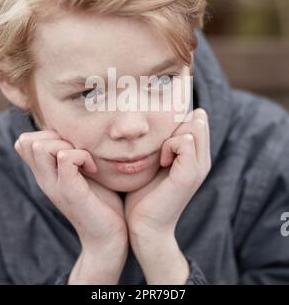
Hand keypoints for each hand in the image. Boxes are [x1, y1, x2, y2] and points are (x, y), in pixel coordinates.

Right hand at [14, 130, 127, 250]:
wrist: (107, 237)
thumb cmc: (100, 201)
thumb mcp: (82, 174)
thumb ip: (74, 156)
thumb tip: (81, 132)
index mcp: (45, 173)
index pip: (26, 141)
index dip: (48, 133)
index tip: (72, 146)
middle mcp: (44, 179)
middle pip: (29, 140)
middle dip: (57, 136)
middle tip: (79, 152)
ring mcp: (54, 186)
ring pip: (42, 146)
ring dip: (68, 145)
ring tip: (86, 161)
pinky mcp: (69, 192)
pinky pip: (65, 158)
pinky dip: (82, 156)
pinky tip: (93, 169)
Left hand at [124, 108, 210, 242]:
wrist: (144, 227)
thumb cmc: (143, 194)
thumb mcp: (154, 161)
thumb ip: (161, 143)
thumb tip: (154, 121)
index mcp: (196, 157)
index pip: (196, 119)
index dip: (178, 119)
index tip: (160, 135)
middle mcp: (202, 160)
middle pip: (197, 120)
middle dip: (176, 123)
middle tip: (160, 145)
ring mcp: (199, 167)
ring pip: (193, 126)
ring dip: (172, 134)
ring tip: (161, 155)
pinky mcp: (189, 175)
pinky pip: (185, 141)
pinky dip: (170, 145)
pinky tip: (162, 161)